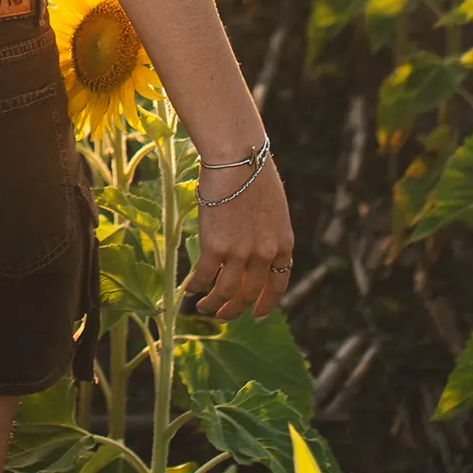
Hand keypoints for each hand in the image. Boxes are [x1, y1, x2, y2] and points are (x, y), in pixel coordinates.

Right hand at [187, 153, 294, 321]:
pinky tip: (190, 288)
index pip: (278, 284)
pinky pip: (204, 277)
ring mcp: (240, 253)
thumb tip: (253, 249)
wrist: (237, 158)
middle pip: (250, 294)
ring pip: (226, 293)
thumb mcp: (272, 207)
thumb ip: (267, 233)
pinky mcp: (215, 247)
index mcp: (283, 243)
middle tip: (224, 314)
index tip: (257, 315)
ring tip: (203, 307)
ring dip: (213, 304)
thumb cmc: (252, 172)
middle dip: (235, 309)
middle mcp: (265, 254)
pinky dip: (196, 286)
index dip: (267, 304)